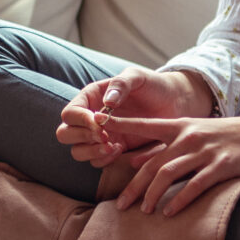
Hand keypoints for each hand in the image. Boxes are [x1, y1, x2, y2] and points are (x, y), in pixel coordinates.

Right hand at [57, 65, 211, 166]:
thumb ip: (121, 84)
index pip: (70, 113)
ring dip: (91, 152)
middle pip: (65, 134)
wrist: (174, 103)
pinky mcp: (112, 149)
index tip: (99, 124)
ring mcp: (100, 136)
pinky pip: (96, 161)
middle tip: (104, 137)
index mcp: (91, 97)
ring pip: (78, 151)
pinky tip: (119, 150)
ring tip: (113, 147)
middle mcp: (90, 118)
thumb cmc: (154, 86)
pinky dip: (103, 160)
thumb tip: (107, 102)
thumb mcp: (138, 77)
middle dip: (82, 138)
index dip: (80, 121)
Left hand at [101, 112, 239, 217]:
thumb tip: (132, 161)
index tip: (94, 128)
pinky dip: (181, 199)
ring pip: (169, 174)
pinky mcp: (221, 165)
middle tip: (119, 205)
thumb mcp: (192, 134)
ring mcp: (204, 151)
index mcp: (179, 126)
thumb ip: (162, 146)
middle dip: (133, 185)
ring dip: (153, 195)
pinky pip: (195, 185)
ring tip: (143, 212)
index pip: (142, 127)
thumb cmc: (225, 136)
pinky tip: (170, 213)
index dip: (118, 127)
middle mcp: (188, 137)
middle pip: (152, 163)